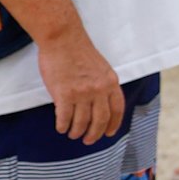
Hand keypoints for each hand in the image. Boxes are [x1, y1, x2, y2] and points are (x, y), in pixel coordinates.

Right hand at [37, 27, 123, 141]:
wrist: (63, 38)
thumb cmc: (79, 51)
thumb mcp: (102, 67)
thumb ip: (103, 84)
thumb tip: (101, 103)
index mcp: (111, 82)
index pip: (117, 110)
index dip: (113, 124)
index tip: (108, 133)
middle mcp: (99, 90)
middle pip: (100, 120)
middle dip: (94, 134)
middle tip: (88, 140)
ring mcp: (82, 93)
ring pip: (82, 122)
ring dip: (77, 131)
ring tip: (73, 134)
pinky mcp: (64, 94)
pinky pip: (64, 117)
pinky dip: (63, 126)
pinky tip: (61, 128)